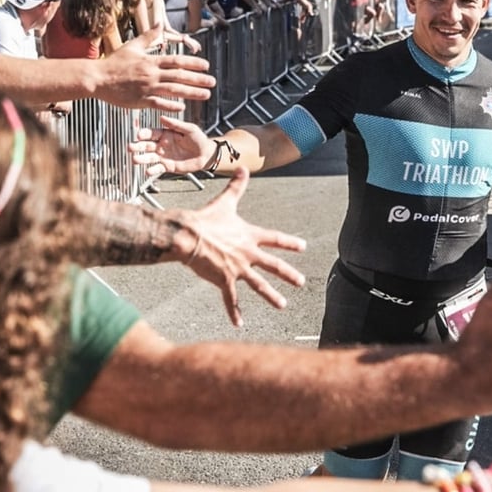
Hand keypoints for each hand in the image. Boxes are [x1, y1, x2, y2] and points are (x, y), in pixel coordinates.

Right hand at [97, 26, 214, 110]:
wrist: (97, 78)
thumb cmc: (114, 62)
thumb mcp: (132, 46)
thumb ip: (148, 37)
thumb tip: (159, 24)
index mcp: (151, 61)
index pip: (177, 61)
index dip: (193, 63)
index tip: (206, 66)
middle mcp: (151, 74)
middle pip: (180, 76)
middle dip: (198, 79)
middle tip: (213, 82)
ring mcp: (146, 88)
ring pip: (174, 90)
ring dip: (191, 93)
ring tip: (206, 94)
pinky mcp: (140, 100)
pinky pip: (159, 103)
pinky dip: (171, 105)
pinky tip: (183, 107)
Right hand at [130, 114, 215, 174]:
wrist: (206, 154)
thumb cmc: (198, 139)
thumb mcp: (189, 129)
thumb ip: (176, 124)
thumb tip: (162, 117)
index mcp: (165, 134)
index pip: (152, 133)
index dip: (144, 134)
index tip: (138, 135)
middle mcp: (161, 145)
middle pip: (146, 146)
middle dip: (138, 146)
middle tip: (130, 147)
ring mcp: (163, 156)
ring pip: (149, 158)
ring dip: (141, 159)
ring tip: (135, 160)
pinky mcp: (167, 166)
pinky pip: (157, 168)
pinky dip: (152, 170)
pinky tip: (148, 171)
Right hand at [171, 167, 305, 326]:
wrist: (188, 235)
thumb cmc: (205, 219)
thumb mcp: (225, 202)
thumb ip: (236, 187)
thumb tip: (242, 168)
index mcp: (249, 235)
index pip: (275, 239)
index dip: (290, 243)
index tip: (303, 247)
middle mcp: (248, 253)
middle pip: (274, 265)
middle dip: (289, 274)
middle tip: (301, 282)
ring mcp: (238, 268)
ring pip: (259, 285)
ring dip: (271, 295)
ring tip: (282, 305)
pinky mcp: (224, 279)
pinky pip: (230, 299)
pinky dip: (234, 312)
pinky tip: (239, 323)